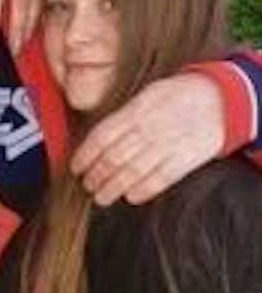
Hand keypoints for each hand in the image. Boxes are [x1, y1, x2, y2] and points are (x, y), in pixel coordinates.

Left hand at [71, 73, 224, 205]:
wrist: (215, 99)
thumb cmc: (174, 96)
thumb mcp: (143, 96)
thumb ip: (122, 116)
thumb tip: (96, 139)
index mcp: (134, 111)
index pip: (102, 136)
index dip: (85, 155)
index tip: (76, 167)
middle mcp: (148, 130)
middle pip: (114, 158)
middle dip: (96, 175)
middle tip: (86, 185)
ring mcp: (166, 146)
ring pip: (133, 172)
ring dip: (112, 187)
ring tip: (101, 196)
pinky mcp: (185, 160)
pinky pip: (160, 179)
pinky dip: (142, 190)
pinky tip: (130, 196)